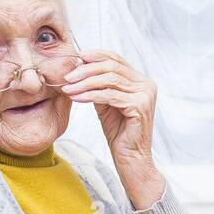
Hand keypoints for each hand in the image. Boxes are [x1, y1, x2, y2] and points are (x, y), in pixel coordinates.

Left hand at [60, 49, 162, 205]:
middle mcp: (146, 85)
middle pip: (111, 66)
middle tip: (67, 76)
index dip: (95, 55)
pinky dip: (90, 95)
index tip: (76, 57)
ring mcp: (145, 95)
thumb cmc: (119, 133)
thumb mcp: (106, 104)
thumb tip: (80, 66)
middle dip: (86, 70)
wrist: (131, 158)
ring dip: (84, 83)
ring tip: (68, 88)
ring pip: (109, 80)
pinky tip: (77, 98)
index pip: (116, 59)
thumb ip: (99, 85)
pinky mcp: (139, 106)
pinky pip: (109, 95)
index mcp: (141, 81)